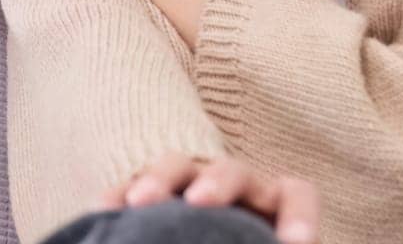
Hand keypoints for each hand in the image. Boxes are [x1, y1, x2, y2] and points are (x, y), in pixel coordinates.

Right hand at [102, 153, 319, 243]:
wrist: (200, 230)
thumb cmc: (243, 242)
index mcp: (274, 203)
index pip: (297, 194)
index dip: (300, 216)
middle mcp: (233, 185)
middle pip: (232, 170)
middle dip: (217, 182)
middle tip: (201, 201)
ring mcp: (187, 183)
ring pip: (177, 166)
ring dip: (160, 180)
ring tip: (142, 202)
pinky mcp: (148, 194)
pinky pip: (129, 187)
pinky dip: (117, 198)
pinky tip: (103, 211)